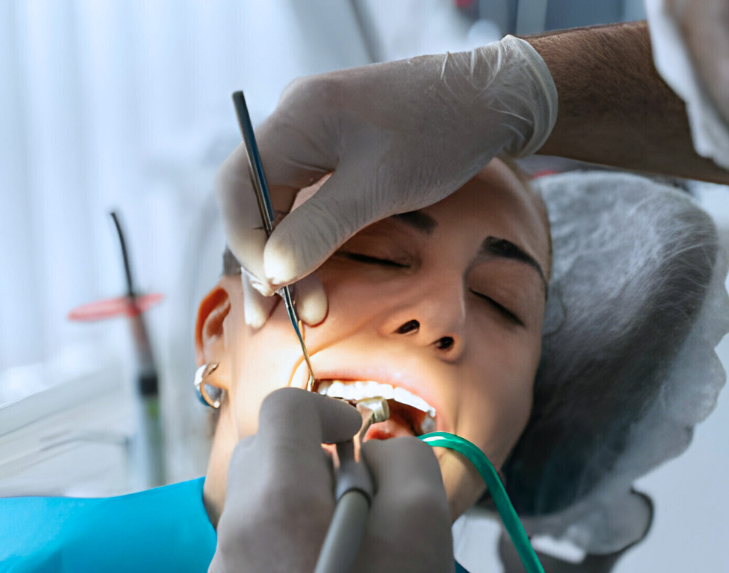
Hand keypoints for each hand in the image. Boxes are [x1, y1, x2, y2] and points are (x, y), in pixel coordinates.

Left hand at [209, 389, 459, 572]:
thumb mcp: (427, 511)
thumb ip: (400, 454)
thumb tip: (368, 452)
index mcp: (282, 497)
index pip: (283, 408)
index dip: (325, 408)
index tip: (352, 435)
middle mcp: (239, 525)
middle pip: (261, 449)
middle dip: (306, 452)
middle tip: (350, 488)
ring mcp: (224, 565)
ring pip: (252, 497)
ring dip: (291, 497)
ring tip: (337, 536)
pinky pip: (246, 542)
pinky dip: (277, 538)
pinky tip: (317, 571)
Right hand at [218, 36, 556, 325]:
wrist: (490, 101)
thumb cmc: (441, 134)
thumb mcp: (379, 187)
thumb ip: (320, 228)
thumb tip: (270, 272)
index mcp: (297, 117)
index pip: (238, 185)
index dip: (245, 242)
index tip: (271, 289)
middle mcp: (296, 122)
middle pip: (253, 198)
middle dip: (264, 259)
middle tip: (277, 316)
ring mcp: (315, 135)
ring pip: (279, 205)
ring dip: (287, 256)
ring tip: (305, 308)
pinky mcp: (338, 150)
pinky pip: (304, 201)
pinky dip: (308, 241)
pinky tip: (314, 277)